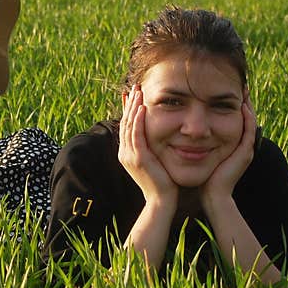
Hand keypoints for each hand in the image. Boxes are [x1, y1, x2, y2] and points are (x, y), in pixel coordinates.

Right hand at [118, 85, 176, 204]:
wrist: (161, 201)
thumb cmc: (162, 182)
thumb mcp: (154, 161)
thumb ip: (151, 148)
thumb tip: (156, 135)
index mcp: (127, 153)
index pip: (126, 126)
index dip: (128, 108)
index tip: (133, 94)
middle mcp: (124, 153)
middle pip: (125, 122)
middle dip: (130, 103)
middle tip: (136, 86)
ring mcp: (129, 156)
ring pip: (129, 125)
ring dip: (133, 107)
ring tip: (138, 91)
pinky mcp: (138, 158)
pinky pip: (136, 135)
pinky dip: (138, 120)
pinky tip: (141, 108)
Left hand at [201, 89, 256, 207]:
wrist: (212, 195)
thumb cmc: (202, 176)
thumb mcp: (199, 152)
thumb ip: (197, 140)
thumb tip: (183, 127)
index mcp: (232, 143)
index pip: (234, 117)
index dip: (232, 103)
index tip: (226, 87)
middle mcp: (241, 144)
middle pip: (246, 116)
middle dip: (242, 100)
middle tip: (240, 83)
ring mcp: (245, 148)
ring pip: (250, 121)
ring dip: (247, 104)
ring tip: (243, 88)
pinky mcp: (245, 153)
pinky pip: (249, 131)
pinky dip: (247, 117)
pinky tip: (242, 105)